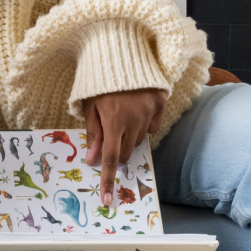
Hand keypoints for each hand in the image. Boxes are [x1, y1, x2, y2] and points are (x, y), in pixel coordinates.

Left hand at [82, 88, 167, 205]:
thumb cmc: (100, 79)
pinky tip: (136, 110)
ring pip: (140, 139)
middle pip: (126, 151)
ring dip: (130, 136)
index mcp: (113, 120)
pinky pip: (153, 125)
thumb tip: (91, 160)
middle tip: (111, 136)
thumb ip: (93, 133)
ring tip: (122, 116)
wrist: (121, 51)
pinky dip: (145, 124)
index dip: (107, 180)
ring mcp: (150, 110)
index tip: (107, 199)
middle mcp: (134, 118)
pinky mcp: (160, 102)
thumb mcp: (90, 105)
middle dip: (117, 151)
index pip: (110, 158)